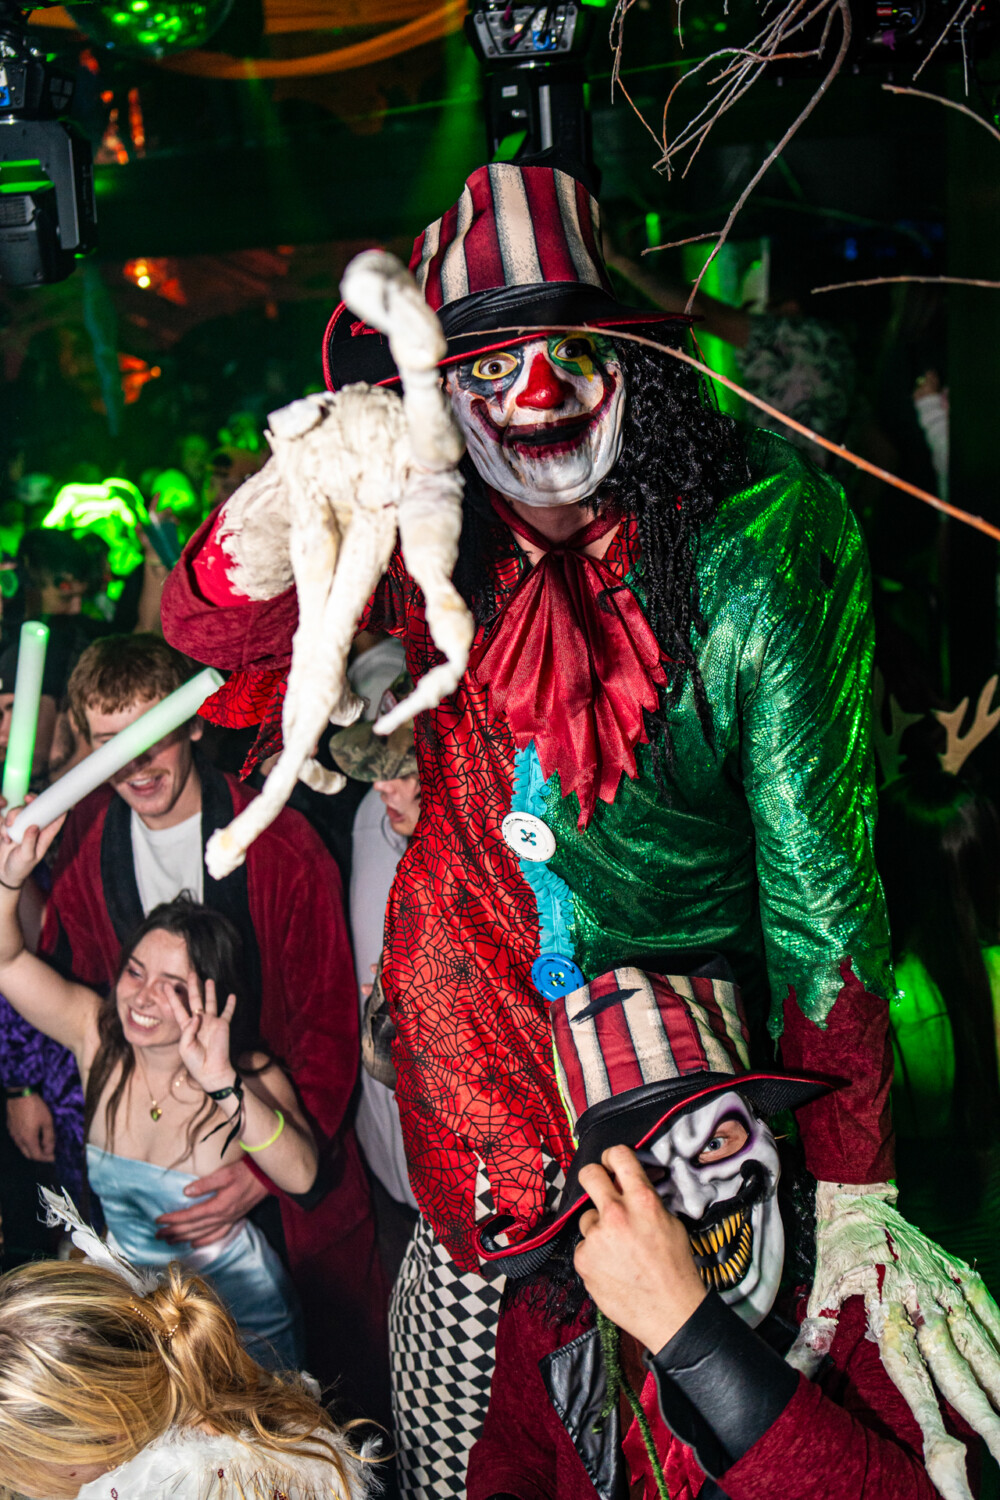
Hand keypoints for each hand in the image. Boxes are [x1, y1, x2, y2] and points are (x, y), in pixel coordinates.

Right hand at [0, 803, 64, 890]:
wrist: (4, 873)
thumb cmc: (20, 868)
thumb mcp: (27, 857)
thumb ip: (30, 842)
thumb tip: (34, 827)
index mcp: (46, 836)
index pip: (56, 819)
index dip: (58, 806)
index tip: (52, 798)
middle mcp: (35, 829)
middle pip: (35, 809)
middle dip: (29, 804)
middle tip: (25, 800)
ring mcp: (22, 828)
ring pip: (19, 812)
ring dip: (12, 817)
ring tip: (8, 833)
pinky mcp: (11, 829)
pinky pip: (7, 820)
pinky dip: (4, 826)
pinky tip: (4, 838)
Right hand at [7, 1092, 54, 1160]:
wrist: (20, 1094)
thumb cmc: (35, 1107)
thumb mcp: (47, 1121)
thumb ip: (49, 1138)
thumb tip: (50, 1151)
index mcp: (28, 1140)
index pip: (36, 1156)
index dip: (46, 1159)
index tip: (53, 1158)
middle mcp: (18, 1140)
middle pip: (28, 1154)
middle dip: (39, 1156)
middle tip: (48, 1152)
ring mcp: (13, 1134)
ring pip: (23, 1148)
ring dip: (32, 1149)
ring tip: (42, 1144)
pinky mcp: (10, 1128)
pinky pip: (18, 1140)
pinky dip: (26, 1143)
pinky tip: (33, 1135)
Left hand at [155, 1156, 267, 1246]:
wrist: (268, 1177)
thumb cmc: (246, 1172)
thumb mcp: (226, 1173)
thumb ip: (206, 1183)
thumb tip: (186, 1192)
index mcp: (218, 1206)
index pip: (190, 1216)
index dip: (173, 1219)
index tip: (158, 1221)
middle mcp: (222, 1217)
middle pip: (193, 1228)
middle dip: (174, 1232)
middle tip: (158, 1235)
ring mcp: (229, 1220)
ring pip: (202, 1235)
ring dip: (184, 1238)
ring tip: (170, 1241)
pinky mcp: (234, 1220)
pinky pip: (217, 1236)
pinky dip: (204, 1241)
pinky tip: (194, 1244)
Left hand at [164, 975, 236, 1093]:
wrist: (211, 1071)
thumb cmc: (195, 1061)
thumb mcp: (184, 1047)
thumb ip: (188, 1030)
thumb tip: (197, 1015)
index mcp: (186, 1027)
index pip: (178, 1008)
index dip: (172, 997)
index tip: (165, 985)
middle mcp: (199, 1022)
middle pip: (195, 1000)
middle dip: (192, 986)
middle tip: (190, 973)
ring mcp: (212, 1022)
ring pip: (210, 1002)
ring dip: (210, 991)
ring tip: (209, 979)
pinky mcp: (223, 1025)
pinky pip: (227, 1012)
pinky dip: (230, 1004)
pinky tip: (232, 995)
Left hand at [574, 1144, 706, 1351]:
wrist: (671, 1313)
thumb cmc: (676, 1271)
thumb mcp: (670, 1224)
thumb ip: (645, 1202)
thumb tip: (627, 1187)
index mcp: (642, 1201)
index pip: (619, 1155)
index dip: (613, 1157)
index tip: (611, 1164)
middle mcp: (616, 1214)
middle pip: (588, 1174)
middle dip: (593, 1178)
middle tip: (600, 1189)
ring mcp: (596, 1237)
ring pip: (588, 1219)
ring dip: (599, 1229)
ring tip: (619, 1252)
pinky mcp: (583, 1259)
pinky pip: (584, 1247)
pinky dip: (594, 1255)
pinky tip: (612, 1269)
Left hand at [789, 1182, 999, 1499]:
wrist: (858, 1194)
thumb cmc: (838, 1247)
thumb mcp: (821, 1290)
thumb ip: (816, 1336)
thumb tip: (793, 1374)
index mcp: (889, 1312)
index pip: (913, 1378)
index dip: (931, 1421)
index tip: (947, 1460)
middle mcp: (924, 1305)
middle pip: (959, 1371)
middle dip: (984, 1418)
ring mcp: (947, 1290)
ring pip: (982, 1346)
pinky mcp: (960, 1275)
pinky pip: (991, 1313)